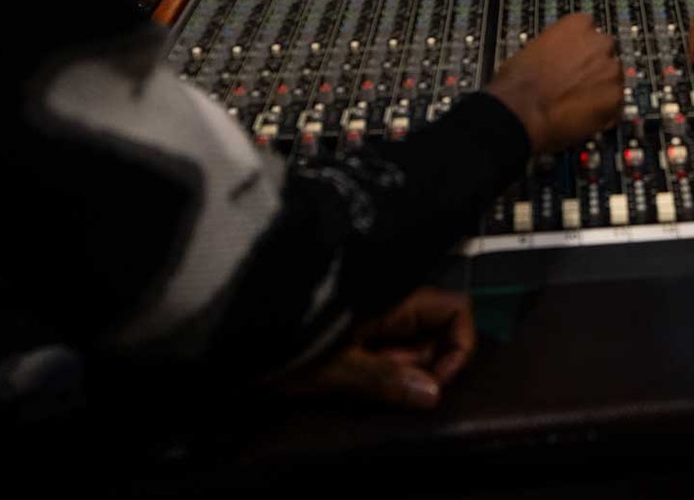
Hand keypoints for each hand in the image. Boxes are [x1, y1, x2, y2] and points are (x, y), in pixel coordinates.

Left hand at [278, 287, 475, 409]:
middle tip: (388, 388)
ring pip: (413, 347)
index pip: (457, 310)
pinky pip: (389, 352)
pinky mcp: (359, 332)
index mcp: (396, 299)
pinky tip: (355, 380)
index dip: (458, 347)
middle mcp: (393, 304)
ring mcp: (376, 318)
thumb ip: (387, 379)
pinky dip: (382, 372)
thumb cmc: (285, 339)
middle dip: (424, 367)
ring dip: (400, 373)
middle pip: (437, 333)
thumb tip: (435, 394)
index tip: (436, 383)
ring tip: (361, 381)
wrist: (235, 331)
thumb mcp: (336, 366)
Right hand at [486, 13, 622, 152]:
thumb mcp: (533, 48)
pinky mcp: (616, 97)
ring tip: (580, 103)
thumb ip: (557, 46)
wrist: (520, 111)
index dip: (582, 46)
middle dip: (596, 66)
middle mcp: (600, 42)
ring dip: (602, 88)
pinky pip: (616, 104)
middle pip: (606, 52)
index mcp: (578, 25)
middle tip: (578, 81)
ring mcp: (611, 70)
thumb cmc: (517, 81)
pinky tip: (585, 117)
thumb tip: (561, 55)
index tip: (575, 57)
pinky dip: (606, 111)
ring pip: (614, 78)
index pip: (590, 28)